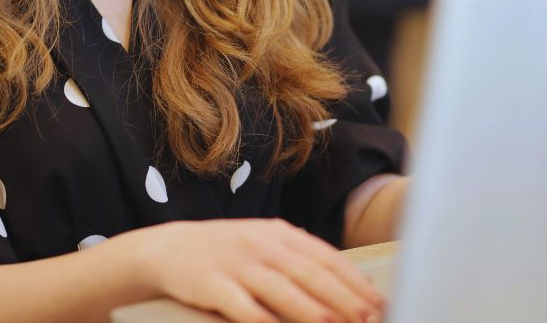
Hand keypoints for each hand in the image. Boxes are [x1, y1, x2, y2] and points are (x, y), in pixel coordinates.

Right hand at [137, 218, 383, 322]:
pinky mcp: (212, 284)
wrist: (170, 248)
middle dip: (342, 297)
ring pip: (280, 288)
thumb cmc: (229, 251)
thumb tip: (346, 286)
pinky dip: (261, 319)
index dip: (352, 280)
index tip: (376, 300)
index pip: (324, 257)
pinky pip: (241, 305)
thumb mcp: (265, 243)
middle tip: (367, 317)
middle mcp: (260, 244)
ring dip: (311, 309)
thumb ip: (299, 259)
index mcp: (278, 232)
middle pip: (308, 272)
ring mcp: (236, 263)